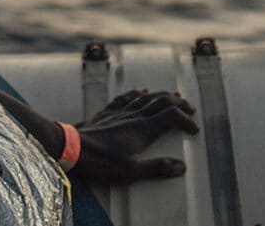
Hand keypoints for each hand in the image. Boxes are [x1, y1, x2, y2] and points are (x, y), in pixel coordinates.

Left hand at [71, 89, 198, 184]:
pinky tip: (141, 91)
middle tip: (190, 109)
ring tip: (173, 95)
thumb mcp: (130, 172)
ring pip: (146, 96)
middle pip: (161, 101)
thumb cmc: (100, 162)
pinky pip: (126, 97)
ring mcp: (120, 111)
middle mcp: (134, 115)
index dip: (186, 121)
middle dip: (178, 103)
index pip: (171, 117)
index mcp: (143, 129)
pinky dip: (138, 92)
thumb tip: (181, 166)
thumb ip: (156, 168)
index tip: (193, 130)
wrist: (71, 148)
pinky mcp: (107, 111)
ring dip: (162, 95)